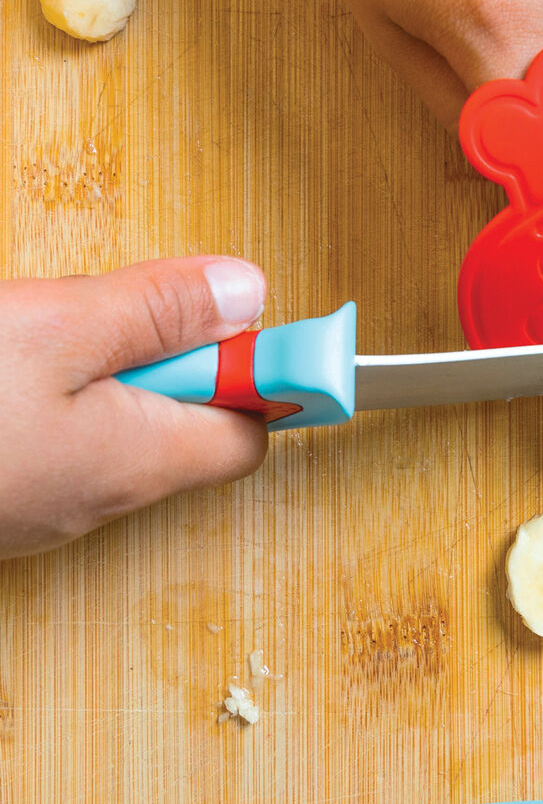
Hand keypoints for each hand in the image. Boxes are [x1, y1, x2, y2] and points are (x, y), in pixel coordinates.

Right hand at [0, 257, 268, 558]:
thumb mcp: (55, 332)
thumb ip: (158, 312)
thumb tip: (246, 295)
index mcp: (138, 461)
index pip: (251, 430)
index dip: (256, 371)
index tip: (236, 318)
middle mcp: (103, 499)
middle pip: (183, 422)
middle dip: (160, 355)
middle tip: (105, 315)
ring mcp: (48, 508)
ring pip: (116, 427)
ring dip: (101, 371)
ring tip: (44, 337)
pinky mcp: (6, 500)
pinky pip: (63, 441)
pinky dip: (57, 396)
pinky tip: (14, 368)